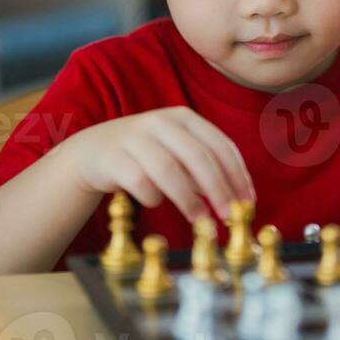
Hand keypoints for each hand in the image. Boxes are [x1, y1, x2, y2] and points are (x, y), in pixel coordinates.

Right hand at [62, 107, 254, 222]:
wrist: (92, 151)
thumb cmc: (146, 156)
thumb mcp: (177, 153)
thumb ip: (204, 170)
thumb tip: (236, 199)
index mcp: (184, 117)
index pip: (220, 145)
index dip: (237, 174)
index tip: (247, 201)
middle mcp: (161, 122)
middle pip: (198, 157)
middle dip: (218, 189)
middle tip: (229, 216)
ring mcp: (134, 137)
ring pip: (169, 170)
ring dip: (189, 200)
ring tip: (201, 221)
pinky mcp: (113, 157)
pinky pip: (140, 182)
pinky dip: (153, 197)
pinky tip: (155, 202)